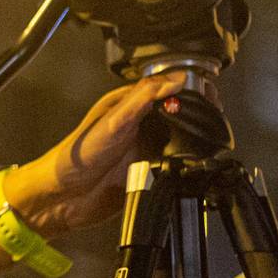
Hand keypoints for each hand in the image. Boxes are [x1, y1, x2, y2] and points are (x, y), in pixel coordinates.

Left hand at [4, 72, 192, 237]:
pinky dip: (186, 166)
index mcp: (129, 106)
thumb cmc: (75, 156)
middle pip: (179, 115)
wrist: (63, 197)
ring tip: (207, 139)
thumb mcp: (111, 121)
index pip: (166, 90)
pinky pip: (176, 168)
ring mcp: (146, 150)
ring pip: (181, 141)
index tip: (208, 92)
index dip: (188, 89)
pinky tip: (190, 164)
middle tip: (213, 117)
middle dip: (198, 115)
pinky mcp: (149, 174)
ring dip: (194, 141)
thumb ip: (142, 99)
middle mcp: (140, 126)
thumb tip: (175, 79)